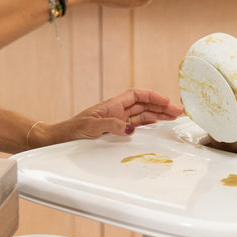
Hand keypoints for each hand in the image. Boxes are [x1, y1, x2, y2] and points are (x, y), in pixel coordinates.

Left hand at [37, 89, 183, 145]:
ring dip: (158, 115)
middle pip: (143, 105)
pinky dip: (148, 125)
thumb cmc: (70, 132)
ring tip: (174, 117)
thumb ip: (110, 126)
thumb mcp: (89, 128)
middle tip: (179, 112)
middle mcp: (116, 112)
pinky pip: (136, 126)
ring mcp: (116, 122)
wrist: (57, 140)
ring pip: (142, 115)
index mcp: (111, 106)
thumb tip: (130, 129)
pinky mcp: (114, 132)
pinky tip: (157, 126)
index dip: (153, 96)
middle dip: (161, 106)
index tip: (167, 101)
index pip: (137, 95)